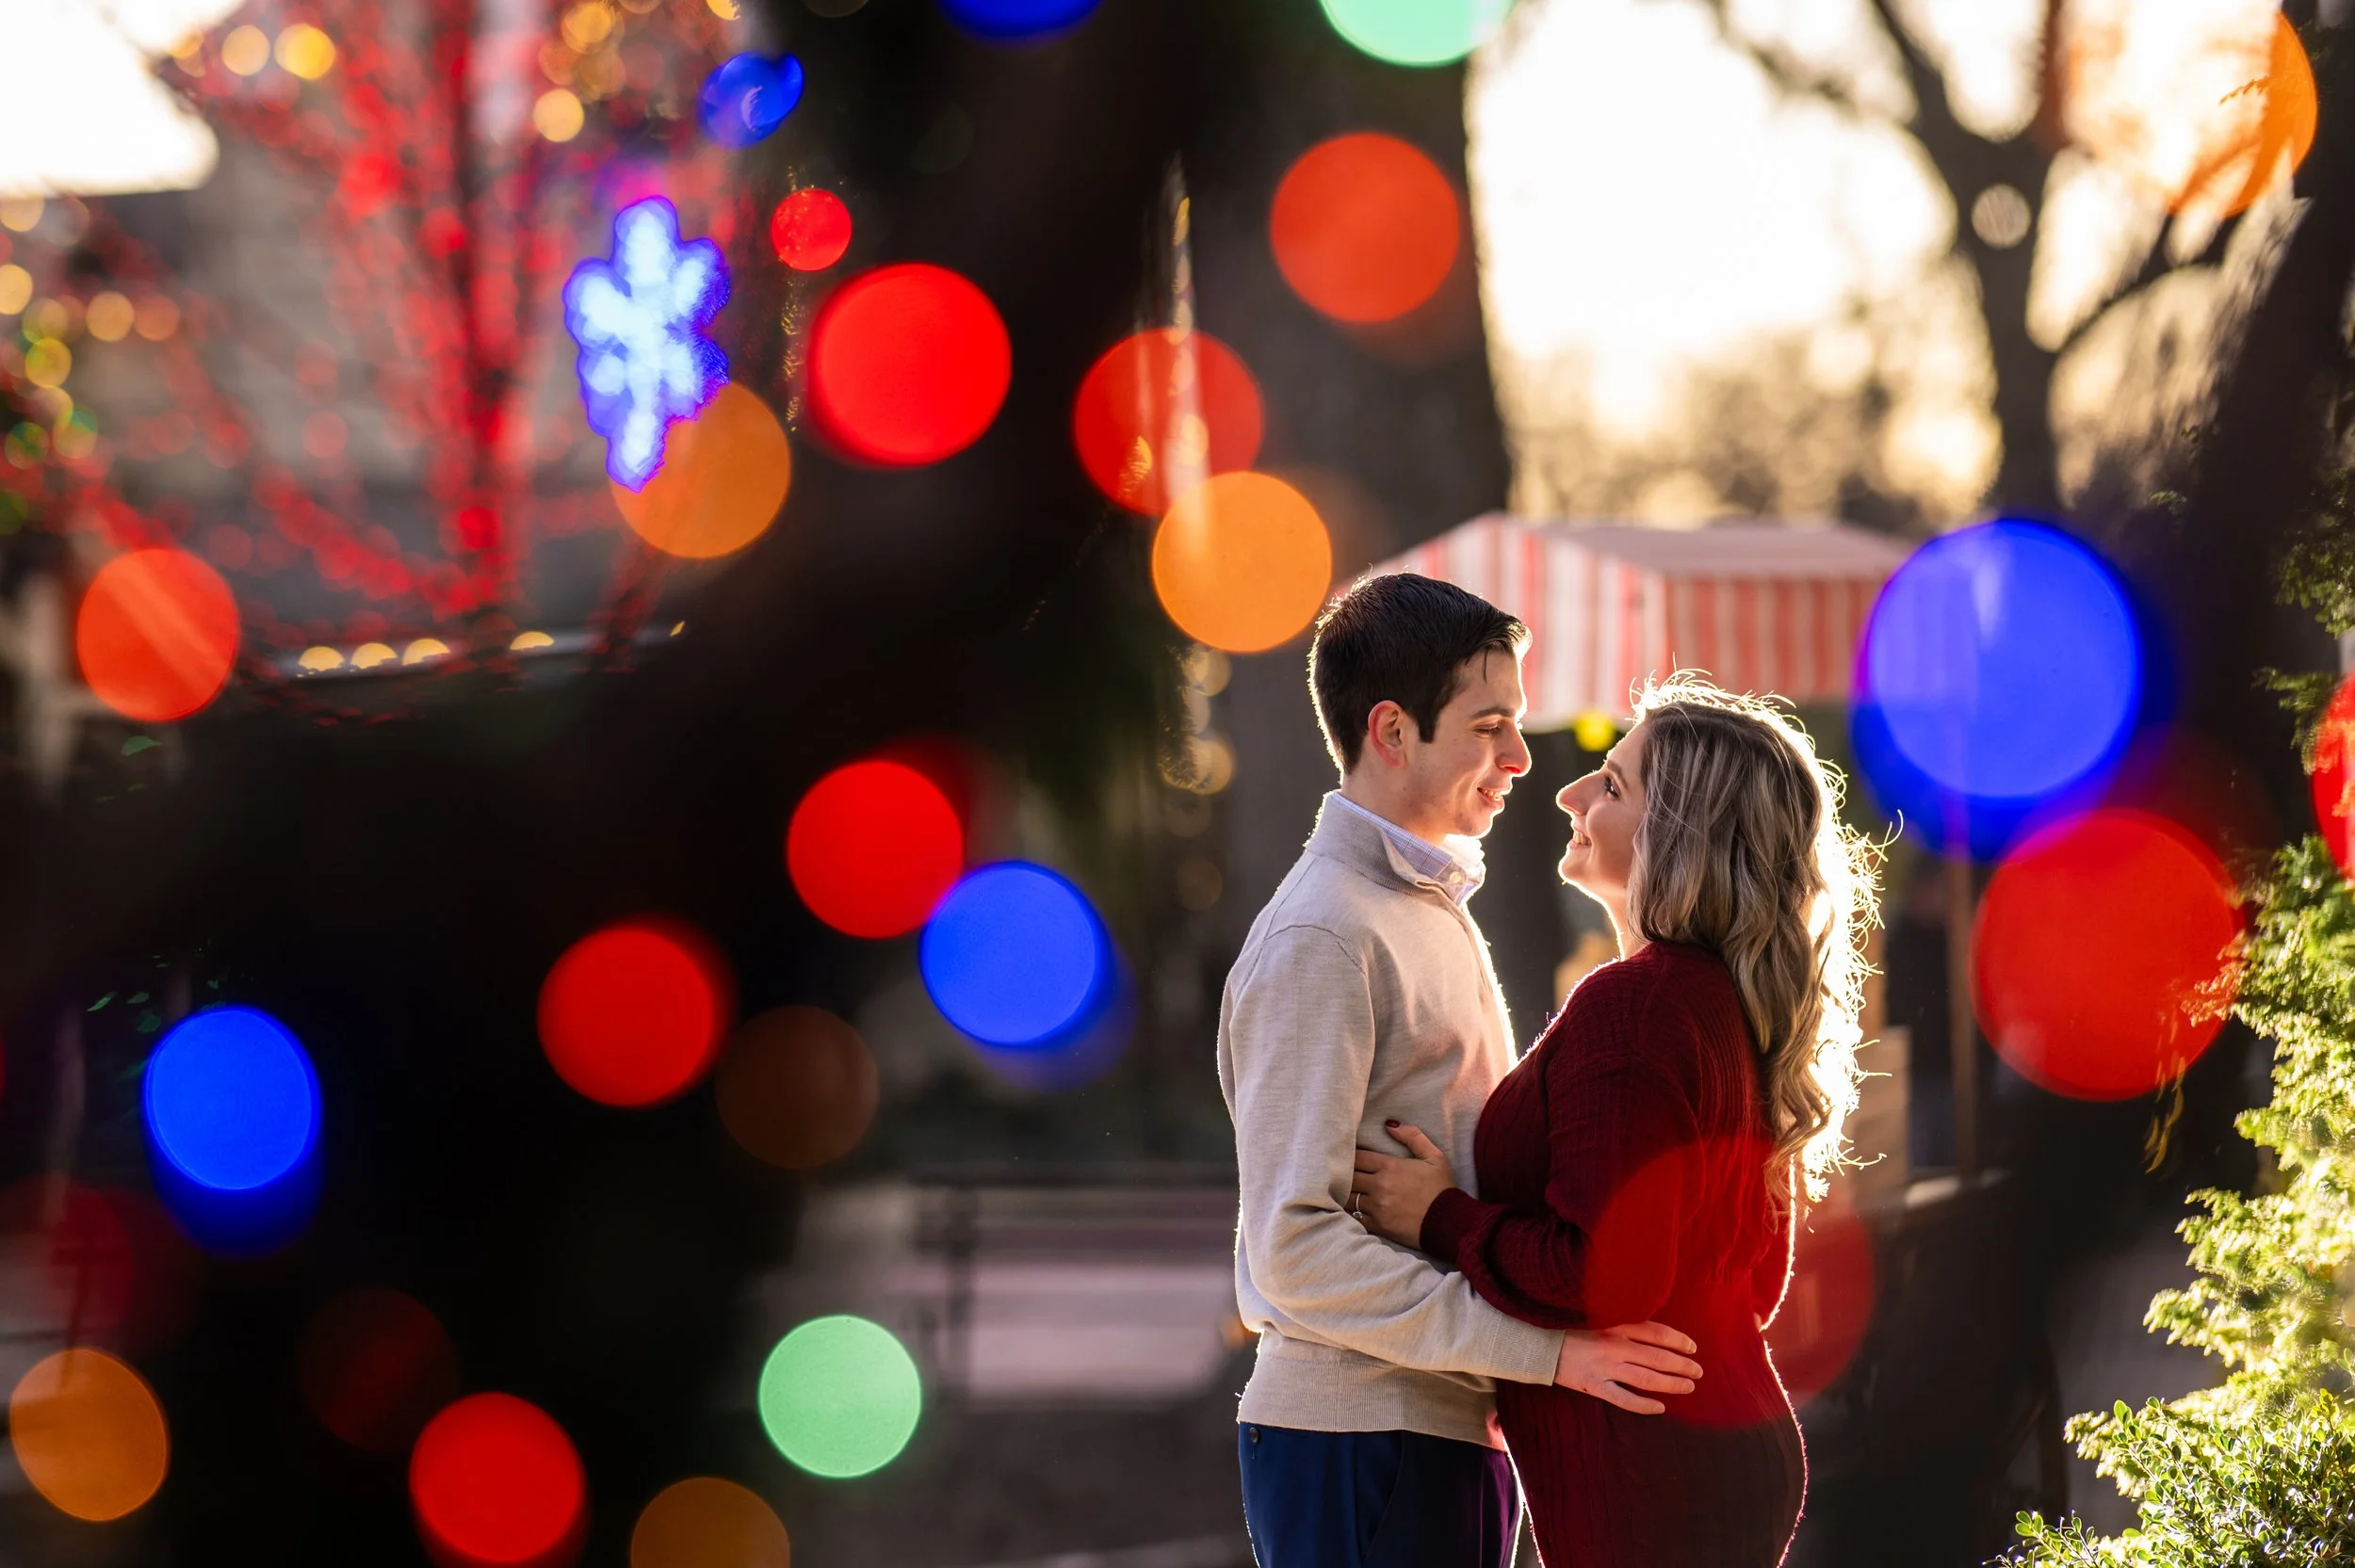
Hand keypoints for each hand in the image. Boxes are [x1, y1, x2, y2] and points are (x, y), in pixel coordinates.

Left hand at [1350, 1121, 1456, 1246]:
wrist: (1450, 1223)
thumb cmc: (1442, 1188)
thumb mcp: (1434, 1156)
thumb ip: (1412, 1137)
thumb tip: (1390, 1125)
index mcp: (1390, 1166)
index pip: (1357, 1157)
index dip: (1350, 1156)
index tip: (1350, 1157)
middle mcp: (1379, 1185)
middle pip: (1348, 1177)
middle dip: (1345, 1174)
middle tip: (1343, 1174)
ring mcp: (1377, 1207)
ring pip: (1348, 1197)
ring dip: (1345, 1193)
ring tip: (1345, 1190)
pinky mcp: (1378, 1225)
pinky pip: (1355, 1217)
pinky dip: (1351, 1212)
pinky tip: (1353, 1208)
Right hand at [1553, 1322, 1702, 1414]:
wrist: (1539, 1346)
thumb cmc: (1571, 1328)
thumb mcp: (1599, 1317)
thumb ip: (1624, 1324)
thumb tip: (1655, 1334)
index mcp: (1615, 1325)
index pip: (1656, 1332)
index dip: (1678, 1341)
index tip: (1693, 1348)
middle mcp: (1614, 1346)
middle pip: (1657, 1357)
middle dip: (1682, 1365)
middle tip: (1698, 1371)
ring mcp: (1605, 1368)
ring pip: (1646, 1379)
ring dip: (1671, 1384)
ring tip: (1688, 1387)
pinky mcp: (1594, 1386)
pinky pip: (1624, 1399)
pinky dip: (1644, 1405)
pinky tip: (1660, 1408)